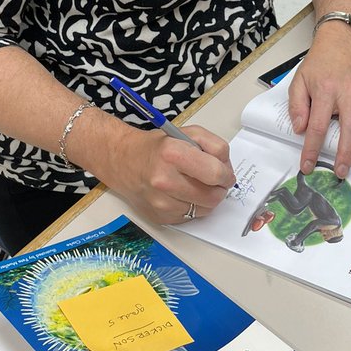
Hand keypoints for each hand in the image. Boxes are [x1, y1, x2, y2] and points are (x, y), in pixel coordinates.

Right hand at [94, 122, 233, 225]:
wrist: (123, 161)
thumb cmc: (157, 147)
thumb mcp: (188, 133)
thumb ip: (214, 146)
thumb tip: (227, 170)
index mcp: (172, 154)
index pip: (215, 173)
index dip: (226, 174)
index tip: (225, 173)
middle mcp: (164, 180)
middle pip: (213, 196)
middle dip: (220, 188)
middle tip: (215, 180)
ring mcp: (161, 202)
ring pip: (205, 209)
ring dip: (208, 198)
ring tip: (197, 184)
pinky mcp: (161, 217)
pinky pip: (191, 216)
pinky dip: (194, 206)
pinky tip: (183, 194)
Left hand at [287, 28, 350, 179]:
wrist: (337, 43)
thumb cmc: (317, 65)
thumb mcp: (299, 81)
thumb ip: (297, 106)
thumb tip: (300, 129)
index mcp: (325, 92)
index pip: (317, 125)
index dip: (312, 148)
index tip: (308, 165)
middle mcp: (346, 94)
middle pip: (348, 127)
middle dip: (345, 152)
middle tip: (342, 171)